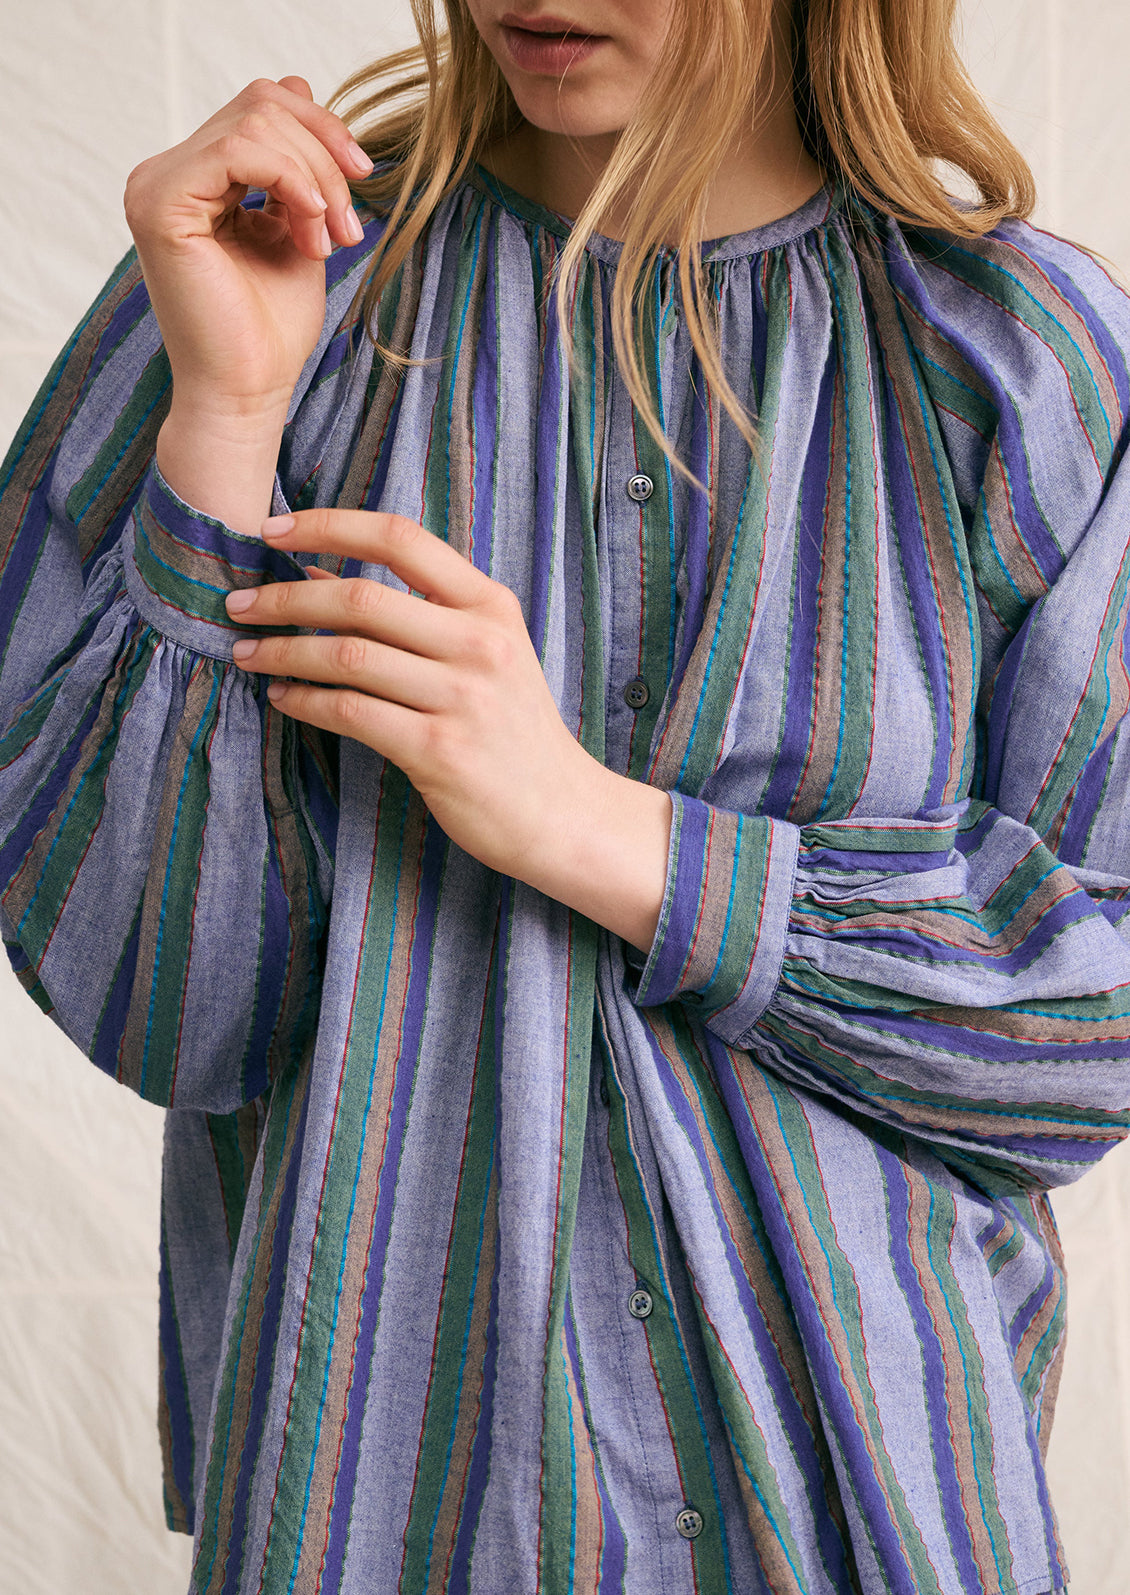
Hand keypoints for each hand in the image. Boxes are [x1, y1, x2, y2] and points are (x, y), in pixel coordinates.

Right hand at [125, 76, 372, 420]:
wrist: (248, 391)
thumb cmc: (271, 329)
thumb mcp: (297, 227)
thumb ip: (297, 166)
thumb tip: (300, 83)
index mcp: (195, 178)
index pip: (260, 108)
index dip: (320, 129)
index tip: (360, 181)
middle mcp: (166, 174)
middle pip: (261, 104)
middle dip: (324, 154)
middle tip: (349, 221)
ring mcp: (156, 185)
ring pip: (255, 124)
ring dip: (314, 178)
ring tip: (328, 238)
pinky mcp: (160, 204)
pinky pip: (237, 151)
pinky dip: (289, 180)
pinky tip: (308, 225)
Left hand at [224, 510, 671, 948]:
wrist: (561, 812)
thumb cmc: (512, 731)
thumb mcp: (484, 654)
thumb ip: (415, 612)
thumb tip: (320, 574)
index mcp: (490, 606)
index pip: (401, 539)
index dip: (330, 525)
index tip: (274, 531)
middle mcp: (479, 643)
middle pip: (361, 597)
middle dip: (285, 597)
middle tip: (239, 604)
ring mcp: (461, 698)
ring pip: (347, 654)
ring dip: (283, 651)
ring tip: (247, 652)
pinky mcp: (438, 751)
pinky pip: (351, 713)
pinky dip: (305, 701)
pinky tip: (284, 698)